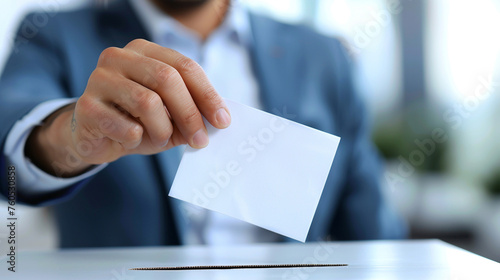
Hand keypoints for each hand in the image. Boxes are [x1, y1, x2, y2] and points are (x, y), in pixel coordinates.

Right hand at [27, 39, 230, 176]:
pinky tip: (132, 139)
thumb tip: (219, 120)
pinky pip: (126, 127)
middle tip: (200, 140)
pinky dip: (137, 139)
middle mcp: (119, 57)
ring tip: (160, 139)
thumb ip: (192, 111)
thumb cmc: (138, 121)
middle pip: (167, 79)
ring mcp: (99, 79)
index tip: (222, 121)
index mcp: (144, 51)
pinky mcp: (86, 106)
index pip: (185, 66)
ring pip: (147, 102)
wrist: (96, 137)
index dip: (207, 94)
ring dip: (163, 129)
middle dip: (190, 114)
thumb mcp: (170, 114)